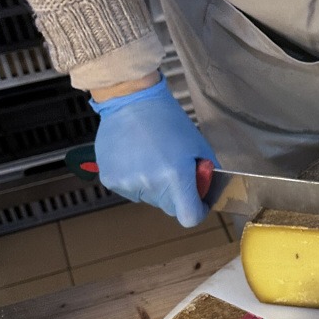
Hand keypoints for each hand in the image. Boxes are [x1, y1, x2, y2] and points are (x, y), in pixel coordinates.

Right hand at [90, 77, 215, 226]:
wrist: (132, 102)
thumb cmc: (168, 121)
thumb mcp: (198, 146)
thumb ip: (207, 175)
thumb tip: (207, 194)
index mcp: (176, 176)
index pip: (189, 217)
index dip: (197, 211)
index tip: (198, 202)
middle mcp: (151, 184)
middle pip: (169, 207)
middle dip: (176, 194)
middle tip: (173, 169)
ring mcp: (128, 183)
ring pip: (149, 199)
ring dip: (155, 186)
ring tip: (151, 158)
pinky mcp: (110, 179)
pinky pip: (131, 190)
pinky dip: (136, 180)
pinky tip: (135, 158)